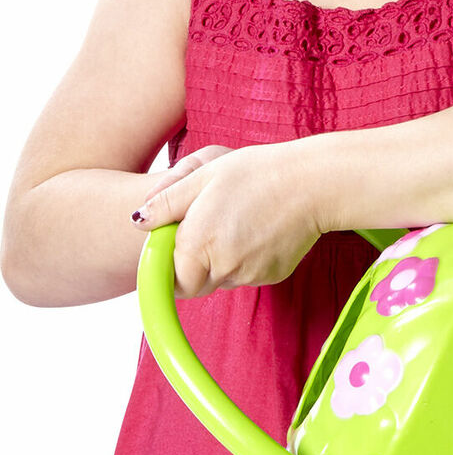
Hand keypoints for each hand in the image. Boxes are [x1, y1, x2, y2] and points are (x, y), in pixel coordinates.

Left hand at [132, 142, 322, 297]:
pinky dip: (247, 258)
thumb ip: (165, 200)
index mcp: (197, 241)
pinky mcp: (272, 276)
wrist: (312, 183)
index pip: (173, 280)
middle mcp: (221, 266)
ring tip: (240, 219)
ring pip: (223, 278)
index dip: (172, 266)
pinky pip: (248, 274)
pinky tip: (259, 229)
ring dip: (222, 259)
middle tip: (211, 225)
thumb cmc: (256, 172)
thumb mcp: (204, 173)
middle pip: (197, 282)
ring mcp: (249, 274)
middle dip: (197, 263)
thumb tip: (139, 221)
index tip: (179, 246)